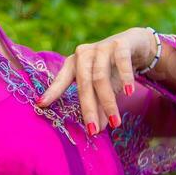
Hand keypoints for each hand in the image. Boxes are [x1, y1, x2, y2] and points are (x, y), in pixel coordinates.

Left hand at [34, 26, 156, 135]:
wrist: (134, 44)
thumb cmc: (112, 68)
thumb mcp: (103, 88)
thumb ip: (98, 106)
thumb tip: (96, 130)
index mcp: (74, 64)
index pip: (61, 80)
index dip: (52, 92)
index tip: (41, 104)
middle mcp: (84, 54)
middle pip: (83, 84)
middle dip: (88, 108)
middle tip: (93, 131)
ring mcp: (101, 47)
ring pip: (101, 77)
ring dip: (108, 101)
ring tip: (115, 122)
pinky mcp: (120, 44)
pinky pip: (121, 61)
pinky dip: (125, 77)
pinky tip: (128, 92)